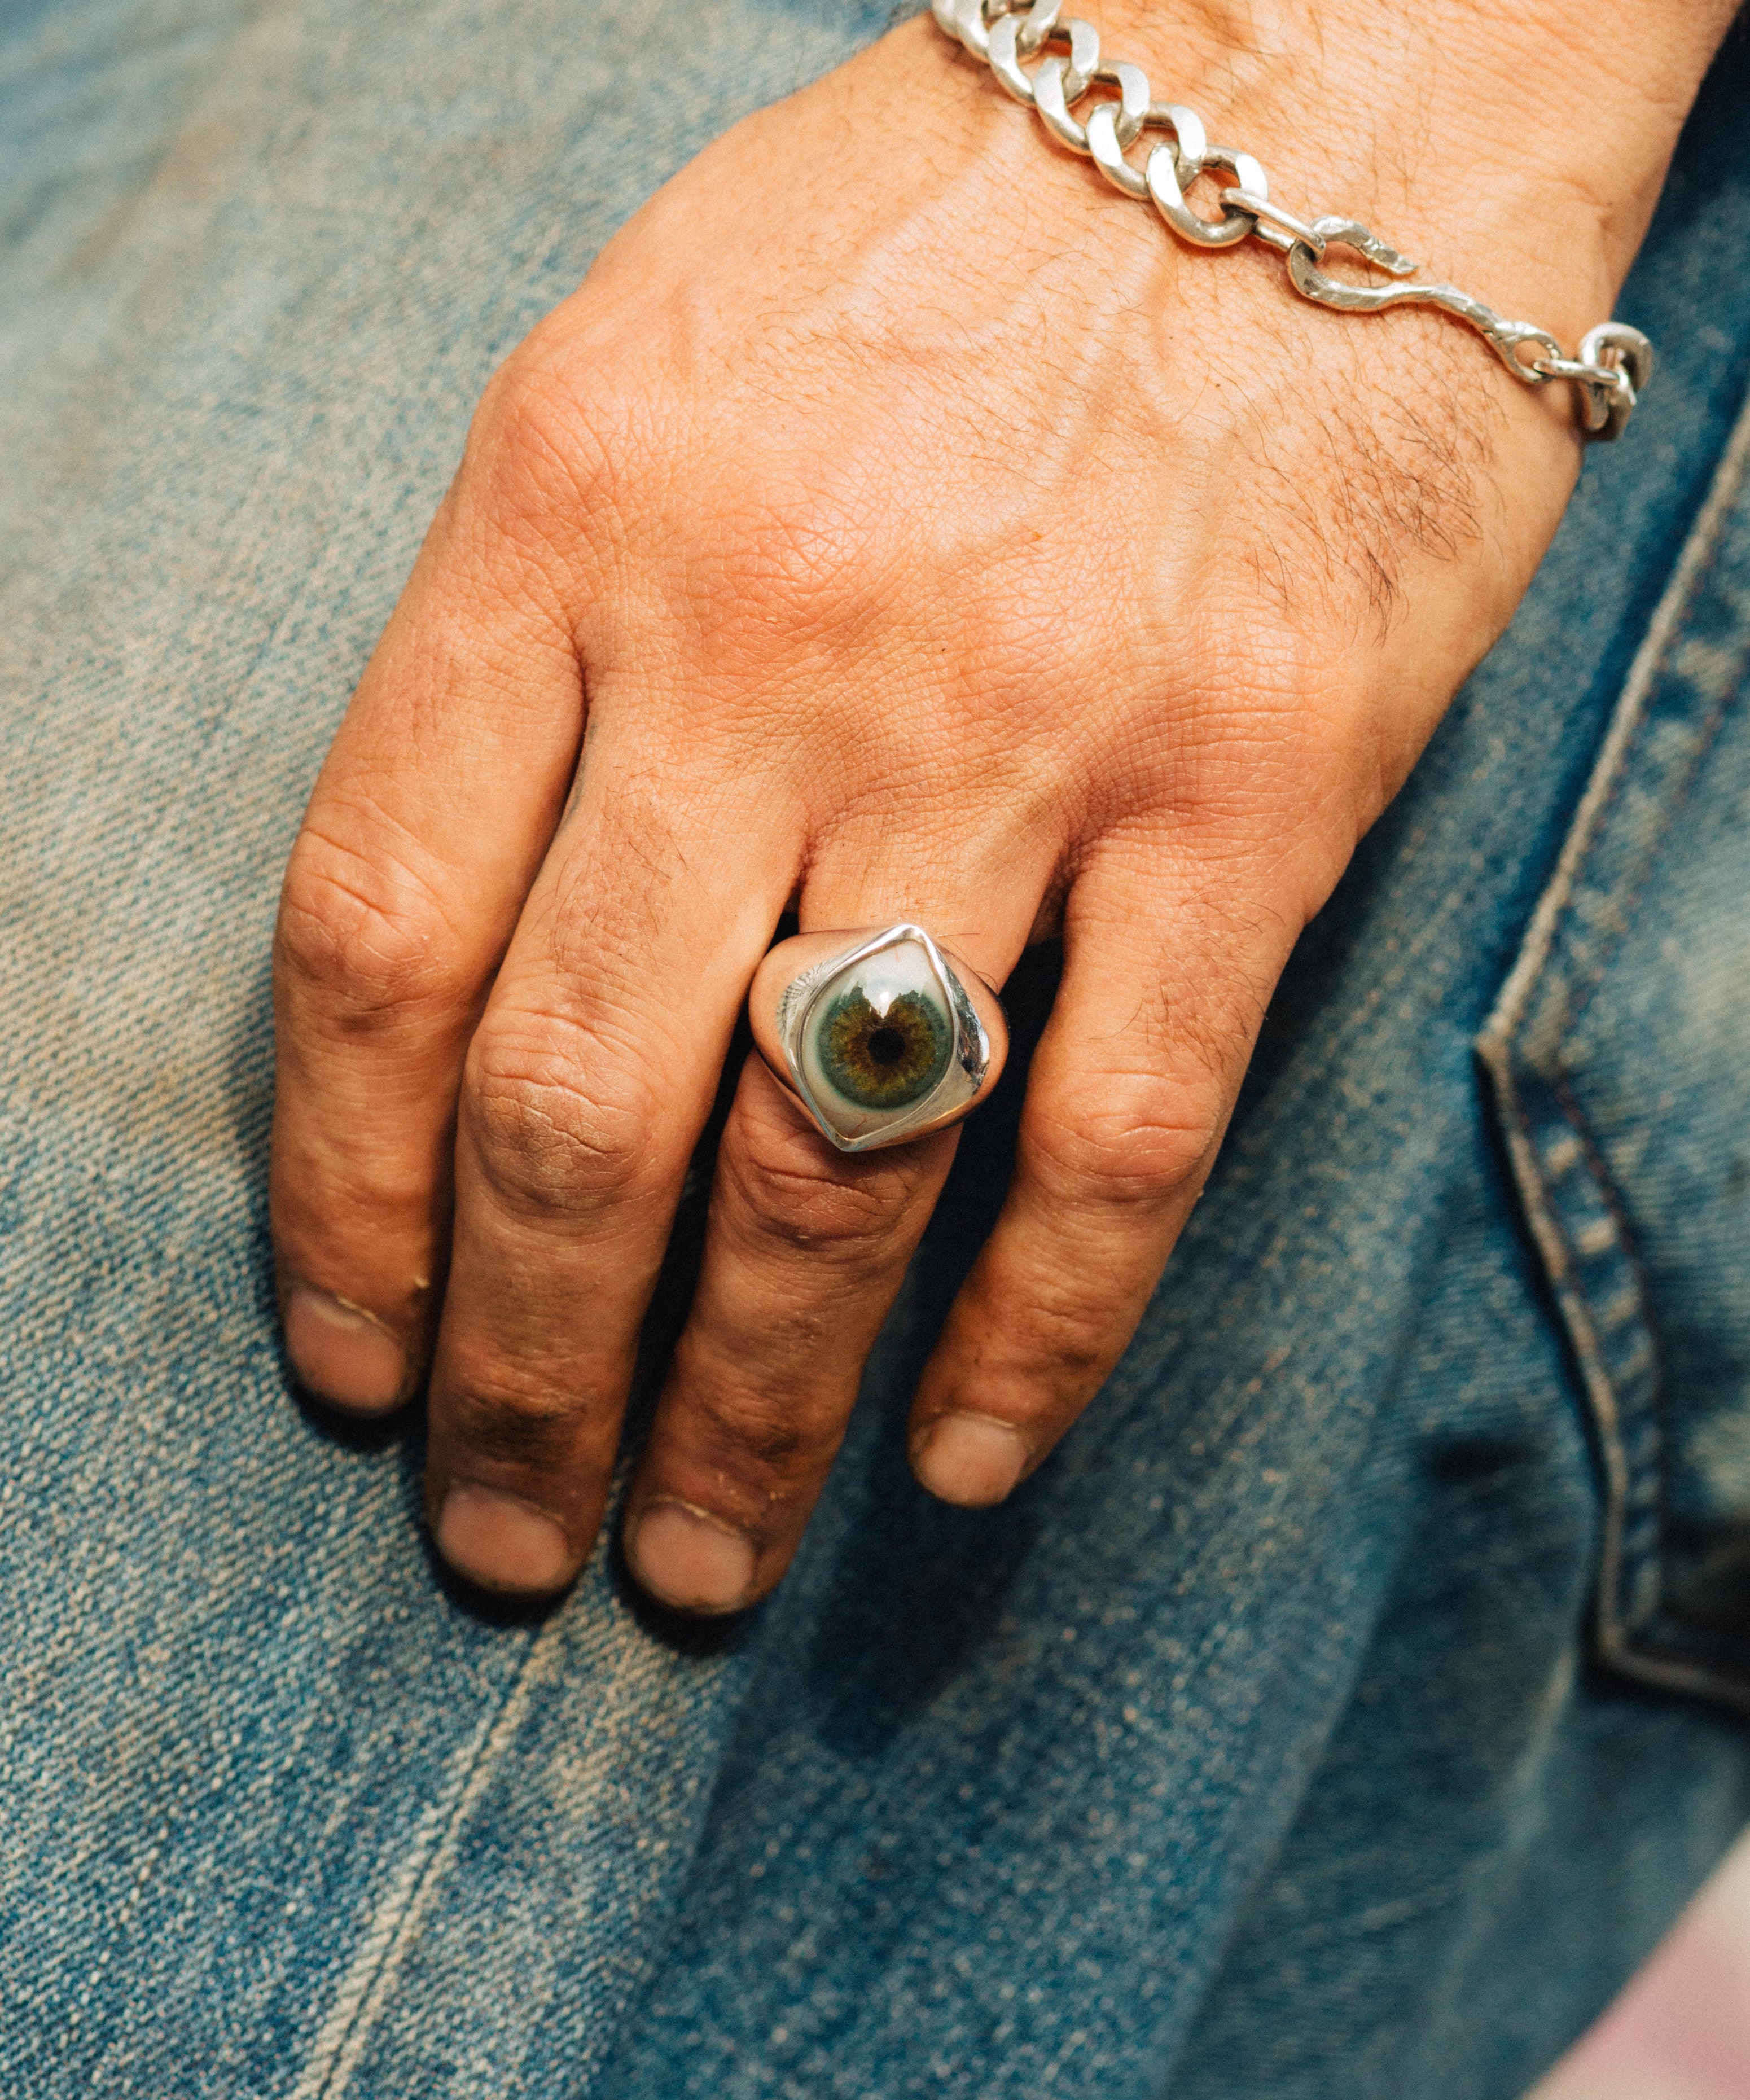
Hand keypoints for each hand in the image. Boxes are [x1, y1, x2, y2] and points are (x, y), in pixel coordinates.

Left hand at [269, 0, 1728, 1608]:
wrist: (1302, 72)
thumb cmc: (935, 242)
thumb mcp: (637, 375)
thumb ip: (531, 666)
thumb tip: (467, 976)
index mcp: (567, 512)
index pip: (376, 937)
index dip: (338, 1205)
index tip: (357, 1369)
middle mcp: (770, 639)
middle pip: (580, 1109)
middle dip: (524, 1374)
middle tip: (510, 1539)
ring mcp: (1021, 721)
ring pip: (830, 1166)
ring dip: (746, 1408)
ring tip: (699, 1557)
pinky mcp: (1253, 782)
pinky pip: (1116, 1137)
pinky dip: (1038, 1340)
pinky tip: (968, 1463)